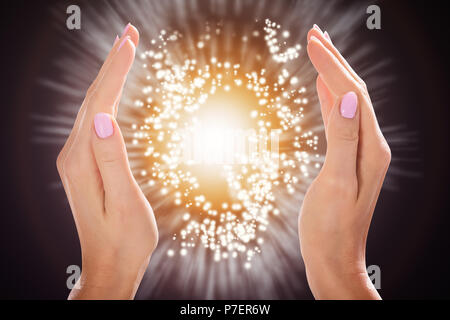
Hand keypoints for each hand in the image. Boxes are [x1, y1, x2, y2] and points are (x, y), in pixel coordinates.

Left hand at [56, 24, 157, 299]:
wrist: (109, 266)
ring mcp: (78, 159)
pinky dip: (107, 99)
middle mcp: (75, 155)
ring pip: (93, 107)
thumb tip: (104, 118)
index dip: (116, 71)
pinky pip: (95, 122)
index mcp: (83, 161)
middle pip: (93, 99)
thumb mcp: (123, 202)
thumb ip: (112, 160)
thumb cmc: (124, 239)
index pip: (100, 104)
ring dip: (109, 77)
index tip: (130, 42)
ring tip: (125, 52)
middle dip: (112, 64)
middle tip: (130, 34)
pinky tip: (113, 92)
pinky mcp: (86, 164)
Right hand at [298, 26, 390, 299]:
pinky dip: (329, 99)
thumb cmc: (331, 228)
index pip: (354, 95)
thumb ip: (344, 140)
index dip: (333, 66)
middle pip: (354, 92)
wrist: (332, 257)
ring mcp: (357, 151)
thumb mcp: (337, 184)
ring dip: (332, 75)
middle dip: (334, 61)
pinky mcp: (343, 158)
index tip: (312, 42)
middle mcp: (368, 145)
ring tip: (317, 51)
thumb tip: (350, 96)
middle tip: (315, 34)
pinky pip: (338, 120)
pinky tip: (322, 88)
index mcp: (370, 148)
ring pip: (346, 102)